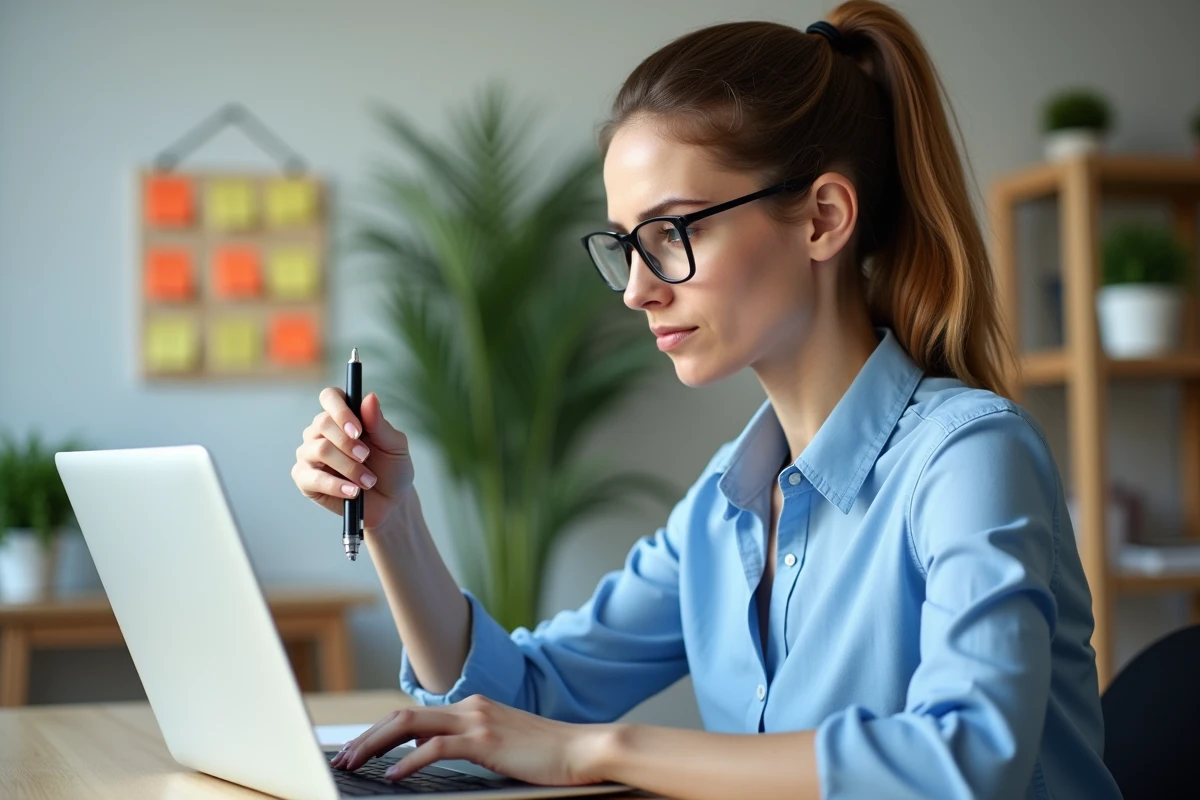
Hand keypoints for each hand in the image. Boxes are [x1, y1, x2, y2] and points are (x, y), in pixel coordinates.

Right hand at [291, 388, 415, 530]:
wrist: (390, 502)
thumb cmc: (391, 468)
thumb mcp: (394, 445)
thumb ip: (379, 423)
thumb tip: (370, 397)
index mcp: (342, 416)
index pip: (330, 397)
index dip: (340, 410)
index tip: (358, 430)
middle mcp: (321, 432)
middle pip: (322, 423)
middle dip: (348, 443)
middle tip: (366, 457)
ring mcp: (309, 454)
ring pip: (320, 450)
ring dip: (348, 467)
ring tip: (368, 481)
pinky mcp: (305, 479)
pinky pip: (313, 478)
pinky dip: (336, 486)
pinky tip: (353, 492)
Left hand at [330, 695, 611, 786]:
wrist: (584, 749)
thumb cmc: (549, 756)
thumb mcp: (503, 747)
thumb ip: (472, 747)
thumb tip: (437, 756)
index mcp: (473, 707)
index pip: (416, 715)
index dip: (382, 731)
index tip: (360, 750)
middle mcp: (471, 706)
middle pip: (404, 715)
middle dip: (368, 736)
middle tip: (344, 757)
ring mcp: (477, 720)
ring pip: (410, 725)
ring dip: (376, 745)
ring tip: (354, 764)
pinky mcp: (485, 740)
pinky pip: (435, 748)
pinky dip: (407, 761)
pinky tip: (392, 776)